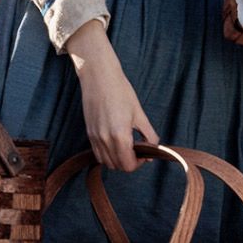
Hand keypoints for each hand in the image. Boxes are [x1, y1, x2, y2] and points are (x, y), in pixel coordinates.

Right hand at [65, 22, 158, 171]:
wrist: (99, 77)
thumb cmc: (121, 91)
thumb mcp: (139, 113)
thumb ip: (148, 134)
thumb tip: (153, 147)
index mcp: (120, 136)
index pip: (128, 165)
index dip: (139, 163)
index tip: (144, 154)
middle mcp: (105, 139)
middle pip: (117, 166)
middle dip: (129, 162)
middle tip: (137, 150)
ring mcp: (94, 137)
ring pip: (106, 162)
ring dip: (117, 160)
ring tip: (126, 146)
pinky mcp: (89, 132)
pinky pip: (97, 153)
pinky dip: (107, 154)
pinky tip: (114, 142)